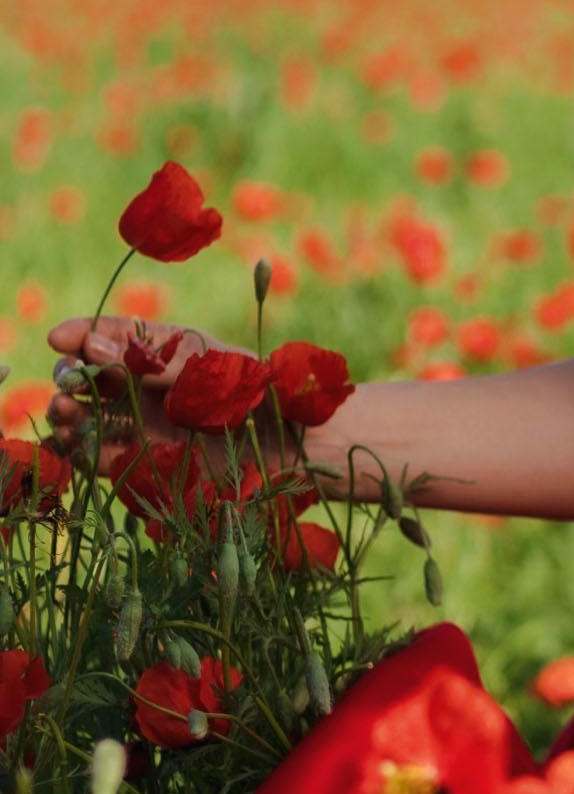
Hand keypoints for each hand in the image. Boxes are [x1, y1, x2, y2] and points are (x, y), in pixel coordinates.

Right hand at [41, 314, 253, 463]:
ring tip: (62, 413)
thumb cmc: (267, 398)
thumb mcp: (222, 369)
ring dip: (67, 412)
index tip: (58, 338)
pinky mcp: (144, 462)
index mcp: (169, 350)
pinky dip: (75, 451)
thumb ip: (165, 362)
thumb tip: (98, 346)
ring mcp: (144, 423)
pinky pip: (99, 455)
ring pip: (89, 414)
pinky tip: (63, 446)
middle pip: (92, 374)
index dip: (84, 332)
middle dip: (71, 375)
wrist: (296, 451)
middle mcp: (149, 385)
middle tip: (67, 384)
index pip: (117, 334)